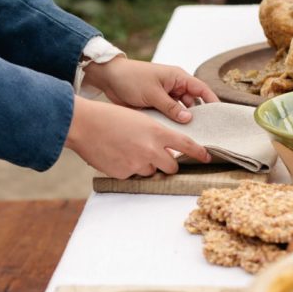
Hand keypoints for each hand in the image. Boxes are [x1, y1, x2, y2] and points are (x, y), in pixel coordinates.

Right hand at [65, 96, 210, 178]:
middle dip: (168, 163)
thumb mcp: (140, 118)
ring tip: (128, 149)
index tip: (207, 157)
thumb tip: (165, 148)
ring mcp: (137, 164)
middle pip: (171, 166)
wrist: (85, 125)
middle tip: (157, 155)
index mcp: (157, 132)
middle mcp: (150, 150)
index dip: (199, 153)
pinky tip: (116, 154)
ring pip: (150, 170)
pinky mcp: (123, 173)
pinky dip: (128, 167)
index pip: (186, 145)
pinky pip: (132, 174)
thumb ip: (156, 133)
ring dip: (145, 164)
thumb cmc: (110, 117)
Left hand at [83, 57, 218, 123]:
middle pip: (194, 103)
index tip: (220, 116)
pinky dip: (172, 124)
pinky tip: (175, 135)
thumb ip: (171, 107)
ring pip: (181, 112)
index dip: (212, 101)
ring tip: (190, 137)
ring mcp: (166, 97)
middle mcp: (175, 87)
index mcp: (178, 78)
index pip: (202, 89)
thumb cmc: (131, 79)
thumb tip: (189, 119)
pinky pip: (169, 116)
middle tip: (205, 133)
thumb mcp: (153, 93)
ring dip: (184, 122)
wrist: (109, 79)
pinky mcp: (157, 106)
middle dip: (198, 117)